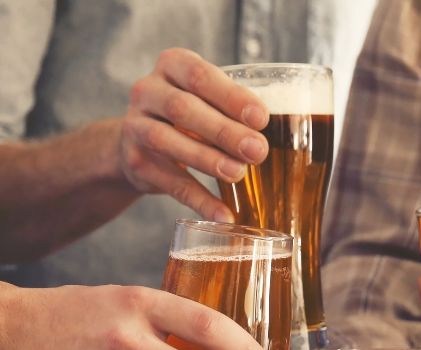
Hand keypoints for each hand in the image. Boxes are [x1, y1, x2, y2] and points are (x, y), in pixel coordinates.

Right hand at [120, 48, 268, 220]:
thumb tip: (283, 129)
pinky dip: (199, 200)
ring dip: (207, 160)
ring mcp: (136, 127)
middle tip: (257, 150)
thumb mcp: (208, 99)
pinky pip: (169, 183)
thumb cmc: (191, 115)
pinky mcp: (136, 163)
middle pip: (183, 109)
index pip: (200, 76)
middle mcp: (148, 91)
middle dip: (223, 131)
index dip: (231, 97)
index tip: (261, 118)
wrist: (140, 140)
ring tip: (239, 173)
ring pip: (168, 142)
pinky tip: (223, 213)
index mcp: (172, 65)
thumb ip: (234, 108)